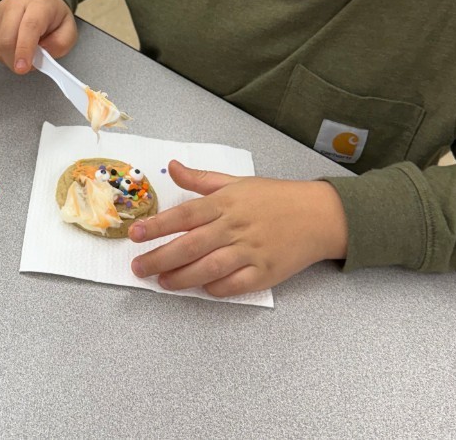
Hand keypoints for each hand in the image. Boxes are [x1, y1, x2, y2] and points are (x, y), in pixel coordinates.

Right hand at [0, 0, 76, 73]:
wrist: (36, 3)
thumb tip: (42, 54)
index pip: (29, 26)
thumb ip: (61, 44)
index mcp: (39, 4)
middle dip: (16, 60)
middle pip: (7, 39)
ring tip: (26, 51)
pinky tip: (15, 48)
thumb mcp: (68, 30)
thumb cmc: (52, 17)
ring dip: (12, 59)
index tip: (23, 68)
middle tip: (31, 63)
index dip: (25, 49)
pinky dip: (4, 55)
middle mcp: (15, 5)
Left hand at [129, 162, 348, 295]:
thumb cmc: (275, 196)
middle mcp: (235, 227)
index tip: (135, 235)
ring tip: (161, 282)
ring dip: (182, 278)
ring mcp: (251, 251)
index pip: (184, 215)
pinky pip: (235, 285)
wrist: (320, 215)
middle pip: (191, 245)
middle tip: (138, 267)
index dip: (158, 226)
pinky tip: (201, 289)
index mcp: (226, 202)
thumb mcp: (237, 181)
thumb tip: (172, 166)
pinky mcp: (266, 273)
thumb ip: (201, 179)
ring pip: (209, 268)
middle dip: (160, 258)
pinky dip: (216, 289)